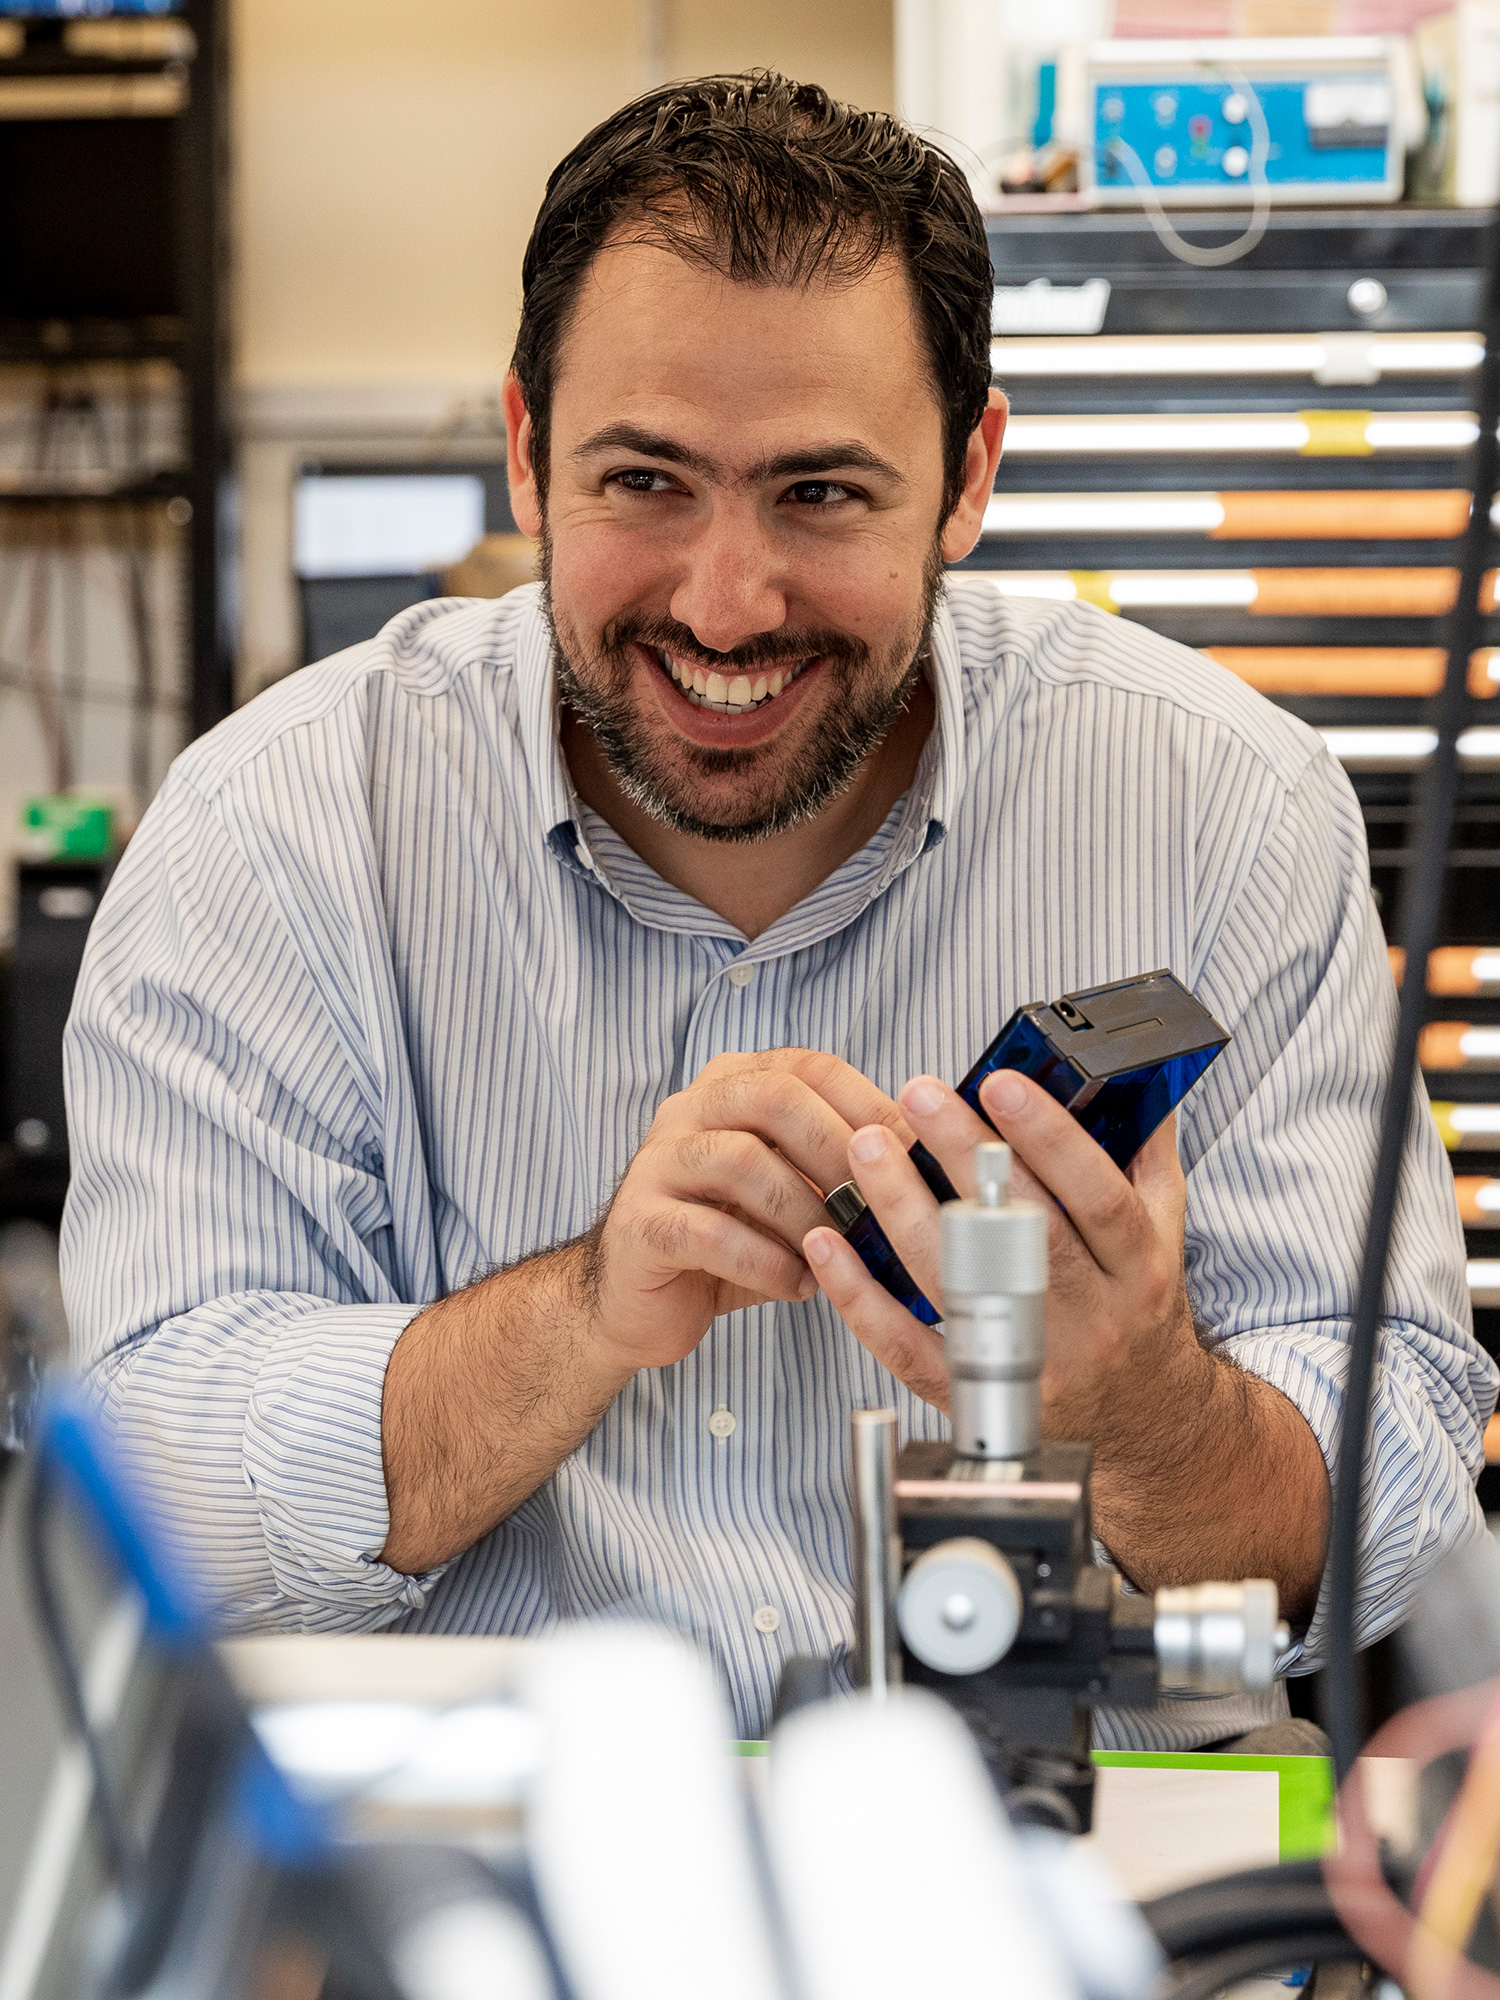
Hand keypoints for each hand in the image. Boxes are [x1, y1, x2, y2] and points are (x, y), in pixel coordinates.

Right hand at [585, 1048, 911, 1376]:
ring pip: (741, 1161)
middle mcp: (690, 1110)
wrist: (638, 1298)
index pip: (809, 1067)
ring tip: (835, 1253)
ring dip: (804, 1213)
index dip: (867, 1104)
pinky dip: (764, 1262)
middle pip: (773, 1097)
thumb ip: (839, 1170)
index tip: (914, 1149)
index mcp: (733, 1087)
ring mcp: (658, 1163)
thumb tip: (927, 1166)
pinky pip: (708, 1232)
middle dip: (836, 1151)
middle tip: (874, 1203)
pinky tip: (794, 1285)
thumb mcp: (793, 1192)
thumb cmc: (730, 1239)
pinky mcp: (639, 1224)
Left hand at [804, 1069, 1328, 1606]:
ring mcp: (1029, 1360)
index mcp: (1138, 1267)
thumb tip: (1124, 1073)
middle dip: (967, 1158)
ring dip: (904, 1210)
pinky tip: (828, 1243)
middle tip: (919, 1097)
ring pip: (959, 1283)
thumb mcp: (1163, 1231)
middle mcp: (1089, 1316)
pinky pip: (906, 1343)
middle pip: (1024, 1233)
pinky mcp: (971, 1392)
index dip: (1049, 1139)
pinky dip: (860, 1294)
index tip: (1000, 1085)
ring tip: (868, 1149)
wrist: (1139, 1422)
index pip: (1096, 1195)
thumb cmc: (1136, 1308)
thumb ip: (1143, 1155)